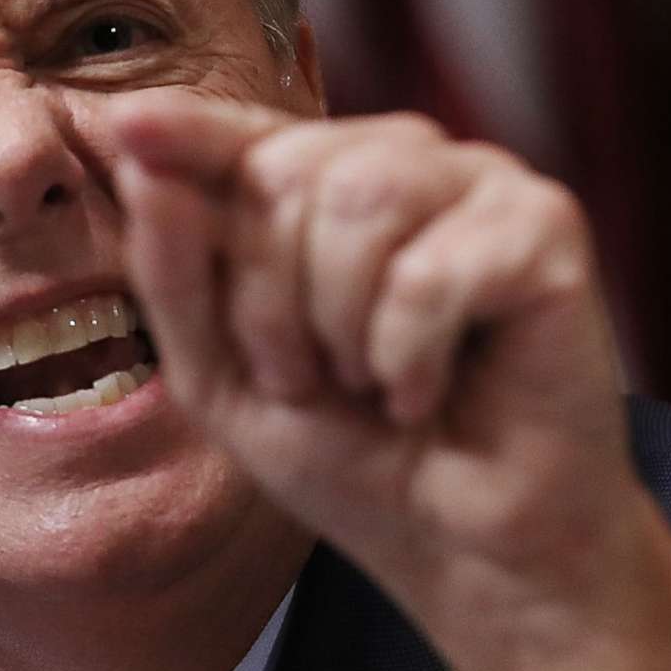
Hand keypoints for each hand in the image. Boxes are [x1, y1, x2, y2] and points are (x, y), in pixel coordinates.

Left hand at [99, 90, 670, 670]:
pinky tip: (429, 392)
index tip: (124, 121)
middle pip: (284, 172)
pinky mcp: (546, 229)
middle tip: (313, 381)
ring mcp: (480, 186)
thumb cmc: (352, 456)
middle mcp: (402, 163)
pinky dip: (408, 355)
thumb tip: (140, 152)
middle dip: (270, 303)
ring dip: (338, 327)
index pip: (240, 139)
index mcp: (321, 188)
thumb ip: (174, 269)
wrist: (462, 549)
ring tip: (370, 384)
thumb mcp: (220, 374)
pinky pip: (429, 270)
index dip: (186, 131)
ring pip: (358, 198)